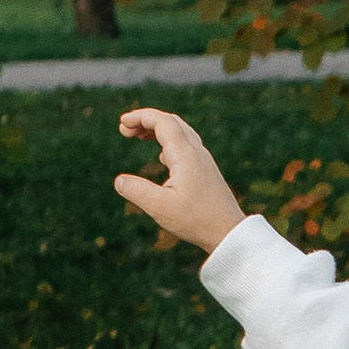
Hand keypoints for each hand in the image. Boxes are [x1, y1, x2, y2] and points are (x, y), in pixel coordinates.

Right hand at [115, 105, 247, 254]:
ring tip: (138, 136)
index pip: (162, 121)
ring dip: (158, 129)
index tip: (122, 123)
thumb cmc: (197, 220)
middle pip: (171, 122)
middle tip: (125, 129)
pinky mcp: (206, 171)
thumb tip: (119, 181)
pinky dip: (169, 142)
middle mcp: (196, 152)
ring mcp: (203, 160)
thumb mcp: (160, 208)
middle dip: (146, 120)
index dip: (140, 117)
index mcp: (185, 155)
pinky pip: (186, 145)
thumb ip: (137, 192)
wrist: (229, 232)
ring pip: (180, 132)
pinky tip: (162, 159)